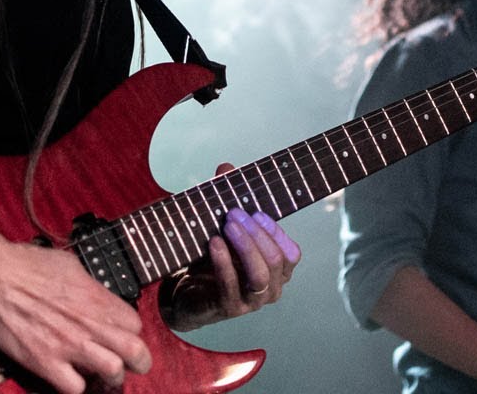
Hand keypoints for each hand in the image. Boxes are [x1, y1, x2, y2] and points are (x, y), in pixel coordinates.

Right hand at [0, 240, 149, 393]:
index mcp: (95, 297)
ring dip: (111, 376)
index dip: (132, 332)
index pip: (135, 324)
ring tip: (103, 373)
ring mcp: (68, 344)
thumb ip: (89, 285)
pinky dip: (76, 387)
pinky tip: (70, 377)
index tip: (124, 335)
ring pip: (113, 372)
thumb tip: (96, 294)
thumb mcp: (70, 264)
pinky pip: (74, 388)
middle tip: (131, 363)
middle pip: (136, 351)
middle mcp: (88, 323)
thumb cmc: (25, 264)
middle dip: (138, 361)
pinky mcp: (44, 361)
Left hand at [163, 162, 301, 331]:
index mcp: (278, 271)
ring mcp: (252, 302)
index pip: (291, 253)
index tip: (256, 211)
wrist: (185, 291)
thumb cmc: (212, 257)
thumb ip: (227, 197)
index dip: (275, 231)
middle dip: (256, 233)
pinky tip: (213, 243)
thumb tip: (226, 167)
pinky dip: (223, 262)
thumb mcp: (222, 226)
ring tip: (226, 226)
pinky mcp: (229, 309)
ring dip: (244, 246)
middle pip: (276, 260)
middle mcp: (271, 288)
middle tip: (234, 213)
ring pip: (260, 275)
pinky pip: (231, 285)